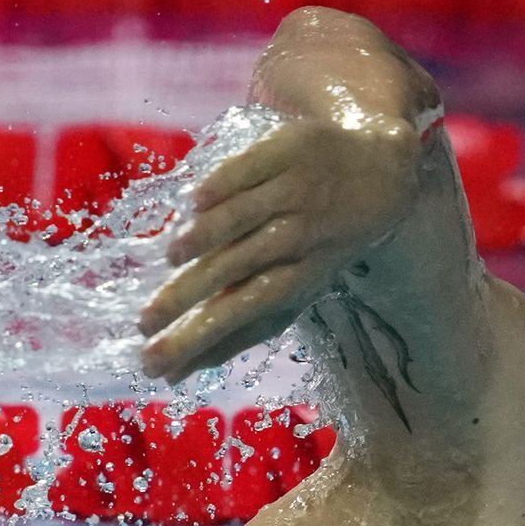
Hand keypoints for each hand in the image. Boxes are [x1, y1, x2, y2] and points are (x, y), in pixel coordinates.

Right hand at [138, 113, 419, 381]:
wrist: (381, 173)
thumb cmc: (319, 245)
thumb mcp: (290, 292)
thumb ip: (236, 330)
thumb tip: (177, 376)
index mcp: (300, 277)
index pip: (244, 312)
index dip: (201, 336)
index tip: (156, 361)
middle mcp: (299, 235)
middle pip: (239, 268)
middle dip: (190, 297)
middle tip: (144, 323)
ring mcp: (296, 190)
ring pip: (245, 216)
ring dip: (208, 236)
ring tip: (171, 257)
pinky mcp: (289, 150)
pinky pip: (251, 168)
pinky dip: (223, 185)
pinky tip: (194, 202)